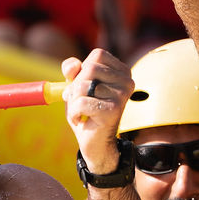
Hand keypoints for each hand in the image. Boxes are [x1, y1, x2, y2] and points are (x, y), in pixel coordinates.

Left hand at [62, 49, 133, 172]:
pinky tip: (83, 120)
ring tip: (83, 112)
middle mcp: (127, 82)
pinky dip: (74, 113)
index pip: (97, 55)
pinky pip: (80, 103)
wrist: (96, 144)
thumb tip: (71, 67)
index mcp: (122, 73)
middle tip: (82, 101)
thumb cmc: (88, 113)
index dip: (83, 69)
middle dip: (76, 85)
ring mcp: (121, 96)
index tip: (85, 86)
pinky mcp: (113, 110)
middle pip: (89, 68)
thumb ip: (73, 72)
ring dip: (74, 101)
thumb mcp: (77, 87)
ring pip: (82, 86)